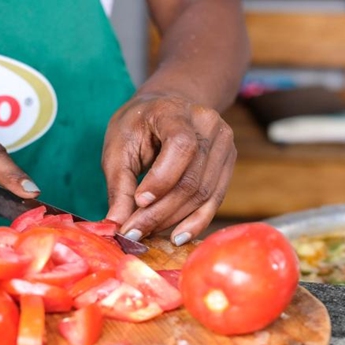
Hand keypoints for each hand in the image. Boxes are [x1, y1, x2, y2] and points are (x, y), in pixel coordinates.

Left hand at [102, 93, 235, 244]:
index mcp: (176, 111)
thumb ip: (119, 185)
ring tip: (149, 234)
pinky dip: (196, 221)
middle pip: (191, 179)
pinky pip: (215, 199)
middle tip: (134, 232)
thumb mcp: (119, 147)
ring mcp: (224, 144)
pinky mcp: (228, 163)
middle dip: (160, 212)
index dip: (162, 179)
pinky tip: (178, 236)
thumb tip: (116, 225)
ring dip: (174, 220)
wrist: (167, 107)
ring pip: (204, 194)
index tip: (139, 202)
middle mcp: (208, 125)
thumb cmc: (138, 126)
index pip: (181, 146)